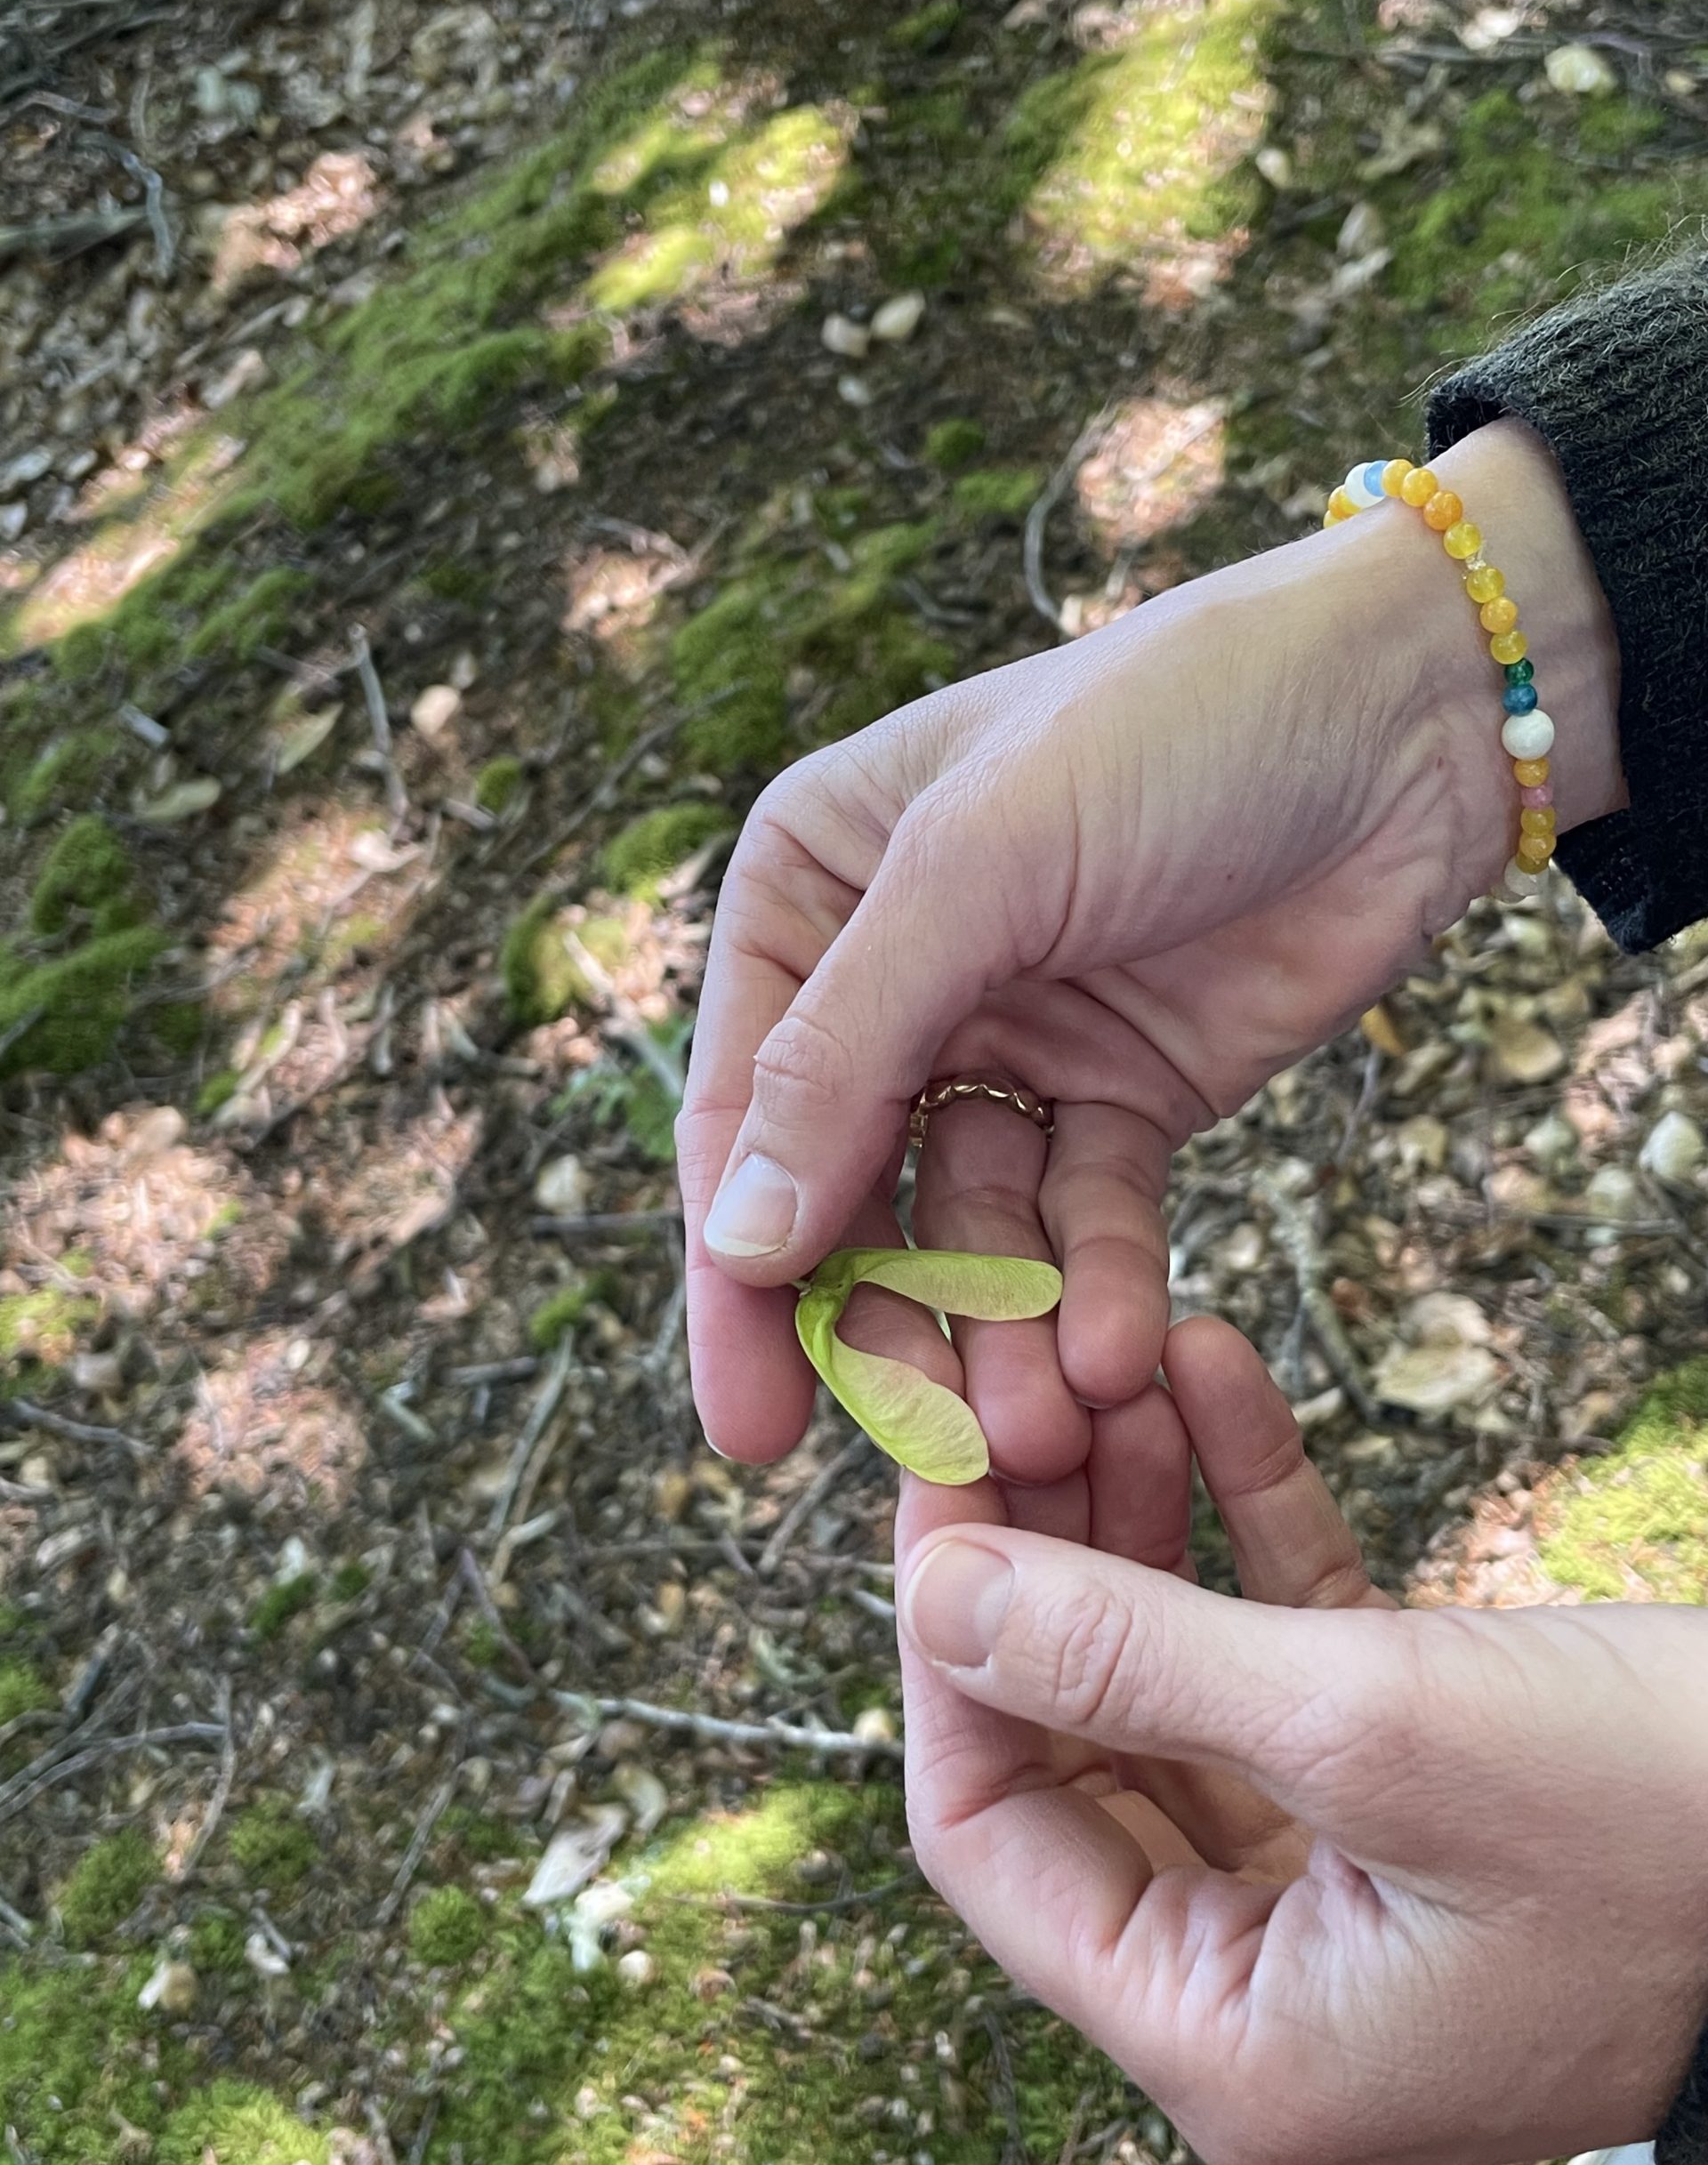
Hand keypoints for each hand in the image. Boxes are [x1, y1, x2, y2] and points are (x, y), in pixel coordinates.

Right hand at [679, 418, 1622, 1472]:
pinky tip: (1115, 1357)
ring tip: (1045, 1423)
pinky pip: (1088, 1217)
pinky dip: (1095, 1287)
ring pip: (973, 1224)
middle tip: (923, 1450)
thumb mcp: (984, 865)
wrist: (1412, 714)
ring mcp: (1010, 1042)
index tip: (747, 1423)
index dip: (740, 1271)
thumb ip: (847, 1050)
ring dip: (1001, 1327)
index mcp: (809, 891)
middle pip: (849, 1190)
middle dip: (888, 1323)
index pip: (745, 1107)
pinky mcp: (1123, 1097)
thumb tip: (740, 1238)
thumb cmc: (1173, 727)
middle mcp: (890, 977)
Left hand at [897, 1317, 1707, 2164]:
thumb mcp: (1372, 1730)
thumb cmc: (1664, 1827)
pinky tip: (1213, 1364)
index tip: (930, 1480)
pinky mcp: (1411, 1788)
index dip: (948, 1650)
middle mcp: (1263, 1978)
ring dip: (1138, 1512)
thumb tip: (933, 1590)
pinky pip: (1283, 1643)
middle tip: (999, 1389)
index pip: (993, 1835)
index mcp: (1228, 2037)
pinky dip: (1250, 1515)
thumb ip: (1129, 1657)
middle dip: (1040, 1557)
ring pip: (1172, 1676)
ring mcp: (1337, 1881)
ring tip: (1099, 1352)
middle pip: (1076, 1740)